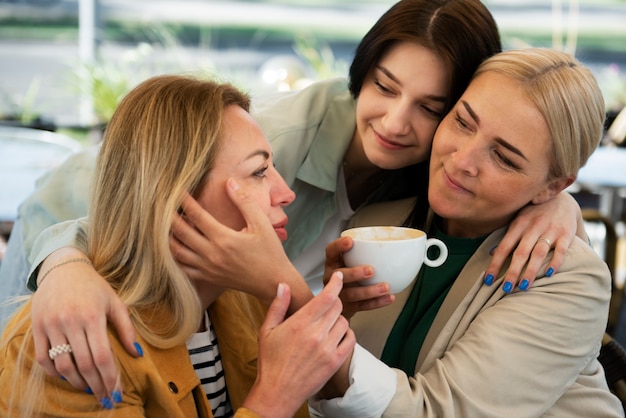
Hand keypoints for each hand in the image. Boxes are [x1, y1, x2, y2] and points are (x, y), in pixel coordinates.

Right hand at [31, 247, 138, 402]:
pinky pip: (43, 358)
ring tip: (89, 388)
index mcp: (93, 316)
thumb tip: (137, 353)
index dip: (110, 378)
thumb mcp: (115, 302)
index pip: (102, 356)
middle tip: (106, 397)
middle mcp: (71, 321)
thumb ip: (126, 328)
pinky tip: (68, 376)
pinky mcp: (38, 327)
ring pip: (63, 364)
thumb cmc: (94, 286)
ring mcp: (52, 325)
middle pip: (84, 365)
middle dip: (97, 385)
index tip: (117, 392)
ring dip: (77, 382)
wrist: (63, 268)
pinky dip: (55, 372)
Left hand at [171, 179, 312, 312]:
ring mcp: (208, 268)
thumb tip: (229, 182)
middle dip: (169, 217)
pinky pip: (183, 268)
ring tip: (163, 224)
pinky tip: (174, 246)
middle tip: (162, 204)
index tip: (176, 190)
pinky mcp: (208, 278)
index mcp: (224, 239)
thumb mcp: (261, 223)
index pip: (196, 215)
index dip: (184, 201)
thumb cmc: (270, 252)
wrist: (273, 282)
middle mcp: (211, 254)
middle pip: (181, 232)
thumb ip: (244, 201)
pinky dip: (174, 256)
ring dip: (168, 236)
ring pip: (177, 252)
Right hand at [243, 272, 354, 417]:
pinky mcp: (335, 362)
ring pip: (344, 322)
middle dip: (334, 301)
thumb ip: (277, 306)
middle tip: (326, 305)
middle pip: (337, 307)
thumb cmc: (270, 362)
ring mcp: (328, 349)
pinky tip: (336, 336)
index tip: (338, 276)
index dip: (335, 283)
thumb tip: (284, 286)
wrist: (277, 392)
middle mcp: (316, 334)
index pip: (326, 297)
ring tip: (326, 324)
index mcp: (300, 324)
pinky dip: (346, 334)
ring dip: (338, 319)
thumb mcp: (267, 330)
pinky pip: (351, 339)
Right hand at [323, 236, 393, 318]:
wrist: (337, 305)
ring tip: (385, 287)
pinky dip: (377, 302)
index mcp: (333, 264)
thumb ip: (361, 253)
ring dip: (370, 291)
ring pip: (352, 294)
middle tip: (370, 270)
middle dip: (355, 272)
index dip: (338, 246)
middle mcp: (332, 279)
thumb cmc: (347, 278)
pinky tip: (388, 297)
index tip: (350, 241)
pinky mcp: (348, 308)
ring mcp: (339, 295)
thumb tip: (392, 240)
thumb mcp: (348, 263)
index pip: (331, 252)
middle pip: (340, 275)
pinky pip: (363, 306)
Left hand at [485, 192, 583, 291]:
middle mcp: (533, 226)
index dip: (495, 264)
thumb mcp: (518, 220)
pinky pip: (561, 250)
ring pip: (538, 253)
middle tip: (505, 289)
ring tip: (523, 287)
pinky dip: (555, 262)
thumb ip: (507, 235)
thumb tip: (490, 252)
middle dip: (512, 272)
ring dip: (530, 271)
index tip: (487, 280)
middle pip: (520, 252)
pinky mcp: (566, 233)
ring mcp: (550, 229)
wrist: (563, 199)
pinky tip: (548, 274)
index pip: (504, 247)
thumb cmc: (535, 213)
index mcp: (518, 224)